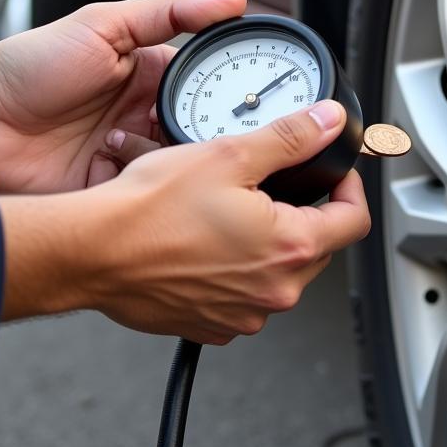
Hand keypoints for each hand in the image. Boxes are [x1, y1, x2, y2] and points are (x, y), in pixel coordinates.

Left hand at [0, 0, 245, 191]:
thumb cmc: (29, 65)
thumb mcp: (103, 24)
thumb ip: (169, 12)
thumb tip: (232, 0)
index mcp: (151, 78)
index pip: (211, 88)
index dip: (234, 95)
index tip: (260, 101)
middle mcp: (145, 119)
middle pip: (202, 135)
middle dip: (212, 138)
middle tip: (216, 136)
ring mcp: (128, 159)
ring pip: (178, 171)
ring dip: (177, 164)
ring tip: (161, 151)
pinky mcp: (108, 194)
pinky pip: (144, 201)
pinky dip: (147, 195)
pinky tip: (140, 182)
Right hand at [0, 101, 370, 343]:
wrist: (93, 251)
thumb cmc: (151, 210)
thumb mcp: (229, 155)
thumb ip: (290, 138)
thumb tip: (328, 122)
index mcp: (289, 249)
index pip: (354, 220)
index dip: (348, 187)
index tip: (332, 172)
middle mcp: (273, 292)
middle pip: (317, 247)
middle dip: (304, 213)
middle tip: (270, 183)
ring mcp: (242, 315)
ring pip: (277, 271)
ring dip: (266, 242)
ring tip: (229, 210)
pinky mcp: (210, 324)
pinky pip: (241, 294)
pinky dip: (234, 269)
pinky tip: (205, 242)